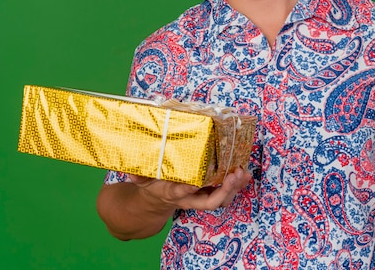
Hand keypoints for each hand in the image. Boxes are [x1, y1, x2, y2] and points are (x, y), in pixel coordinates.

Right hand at [126, 167, 250, 210]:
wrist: (157, 201)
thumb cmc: (153, 186)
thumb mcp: (143, 181)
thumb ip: (138, 177)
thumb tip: (129, 172)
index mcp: (172, 194)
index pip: (179, 193)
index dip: (187, 189)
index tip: (194, 183)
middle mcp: (189, 199)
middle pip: (209, 201)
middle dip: (223, 191)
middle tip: (232, 176)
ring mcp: (201, 197)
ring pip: (221, 198)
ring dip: (234, 187)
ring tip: (243, 173)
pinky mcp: (209, 192)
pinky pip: (226, 192)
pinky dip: (237, 184)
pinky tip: (245, 173)